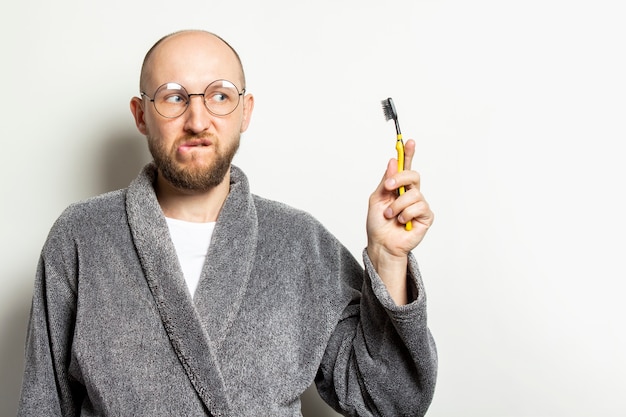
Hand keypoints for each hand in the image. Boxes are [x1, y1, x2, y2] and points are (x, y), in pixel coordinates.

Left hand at [366, 139, 433, 303]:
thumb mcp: (377, 199)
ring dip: (396, 206)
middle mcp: (411, 193)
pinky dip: (405, 214)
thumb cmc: (378, 224)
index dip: (408, 153)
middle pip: (413, 175)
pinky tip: (401, 222)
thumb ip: (386, 181)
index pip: (405, 167)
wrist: (381, 244)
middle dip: (400, 178)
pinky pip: (418, 207)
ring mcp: (419, 204)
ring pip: (413, 194)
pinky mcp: (426, 216)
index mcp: (398, 187)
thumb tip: (392, 161)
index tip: (408, 141)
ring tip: (390, 216)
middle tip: (389, 187)